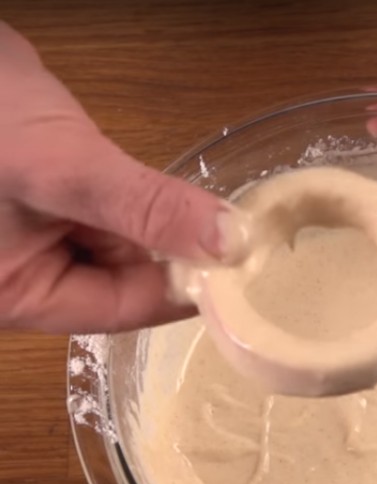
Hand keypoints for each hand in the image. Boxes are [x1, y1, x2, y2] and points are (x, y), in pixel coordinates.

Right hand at [0, 22, 228, 333]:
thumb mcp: (62, 169)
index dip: (181, 292)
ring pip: (127, 247)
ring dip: (170, 232)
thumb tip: (229, 243)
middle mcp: (31, 273)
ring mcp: (43, 235)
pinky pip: (118, 216)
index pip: (119, 309)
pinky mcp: (58, 200)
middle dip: (179, 259)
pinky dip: (152, 207)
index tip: (237, 276)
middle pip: (125, 281)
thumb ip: (145, 208)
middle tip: (242, 245)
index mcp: (19, 293)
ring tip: (227, 223)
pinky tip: (190, 202)